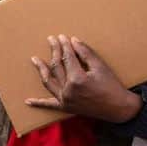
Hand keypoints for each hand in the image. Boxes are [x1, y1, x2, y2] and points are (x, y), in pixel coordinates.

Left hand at [27, 35, 141, 123]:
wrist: (119, 108)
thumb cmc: (112, 86)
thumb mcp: (101, 67)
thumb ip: (85, 53)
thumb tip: (73, 40)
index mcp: (77, 79)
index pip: (67, 58)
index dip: (64, 46)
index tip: (61, 37)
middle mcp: (68, 90)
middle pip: (57, 67)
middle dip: (54, 52)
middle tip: (50, 40)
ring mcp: (65, 100)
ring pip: (48, 82)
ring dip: (41, 70)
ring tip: (34, 59)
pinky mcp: (65, 108)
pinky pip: (49, 105)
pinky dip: (38, 103)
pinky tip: (27, 101)